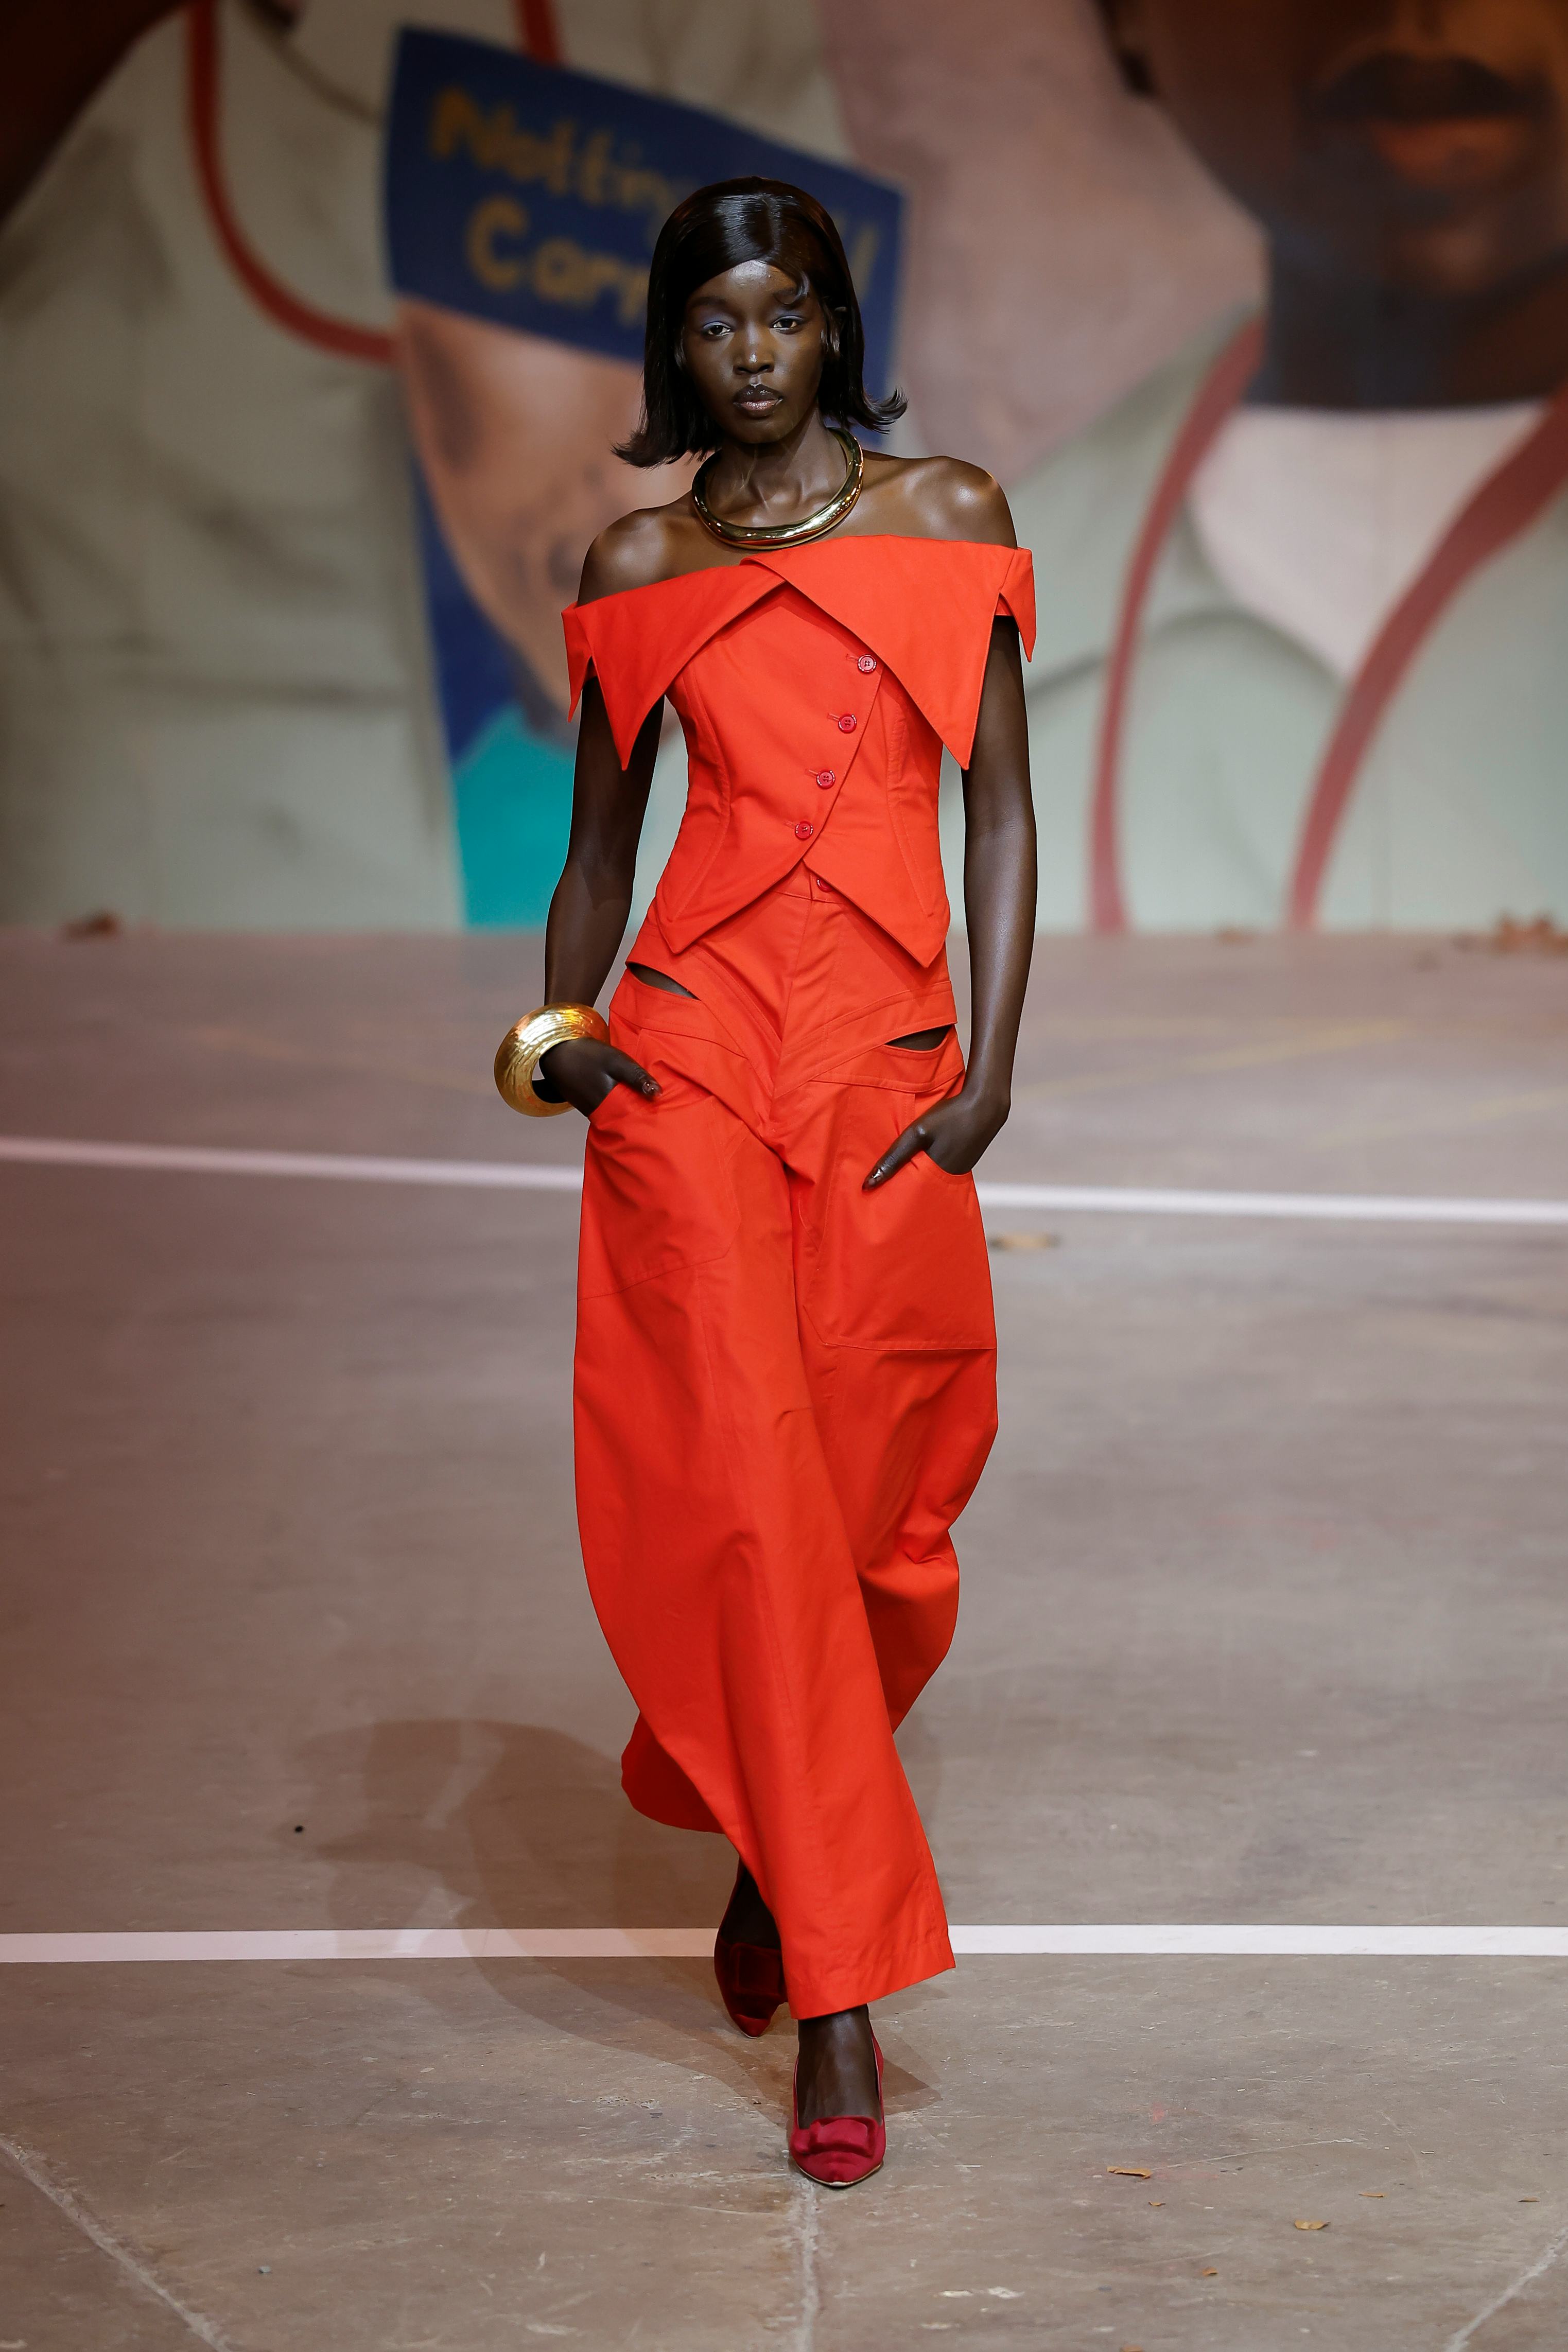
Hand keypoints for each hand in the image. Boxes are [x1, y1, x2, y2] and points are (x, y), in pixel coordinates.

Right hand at [536, 1036, 658, 1117]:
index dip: (648, 1118)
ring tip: (644, 1105)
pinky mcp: (586, 1104)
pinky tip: (625, 1098)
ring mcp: (590, 1110)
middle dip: (640, 1117)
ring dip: (628, 1111)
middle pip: (624, 1120)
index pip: (633, 1120)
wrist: (557, 1051)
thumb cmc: (588, 1055)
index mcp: (608, 1105)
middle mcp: (598, 1113)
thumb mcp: (617, 1062)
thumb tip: (658, 1094)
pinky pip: (606, 1109)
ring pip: (615, 1115)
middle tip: (657, 1113)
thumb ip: (637, 1078)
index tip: (662, 1116)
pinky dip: (616, 1105)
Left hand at [864, 1086, 1007, 1188]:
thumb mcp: (917, 1134)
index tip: (875, 1199)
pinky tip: (920, 1158)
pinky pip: (940, 1168)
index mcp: (937, 1176)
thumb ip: (894, 1158)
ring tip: (896, 1174)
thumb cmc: (950, 1116)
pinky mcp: (962, 1161)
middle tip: (880, 1190)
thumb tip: (869, 1184)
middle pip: (919, 1190)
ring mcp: (958, 1170)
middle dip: (902, 1189)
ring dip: (916, 1175)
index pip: (909, 1197)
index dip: (893, 1197)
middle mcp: (949, 1179)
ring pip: (930, 1178)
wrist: (985, 1105)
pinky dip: (929, 1166)